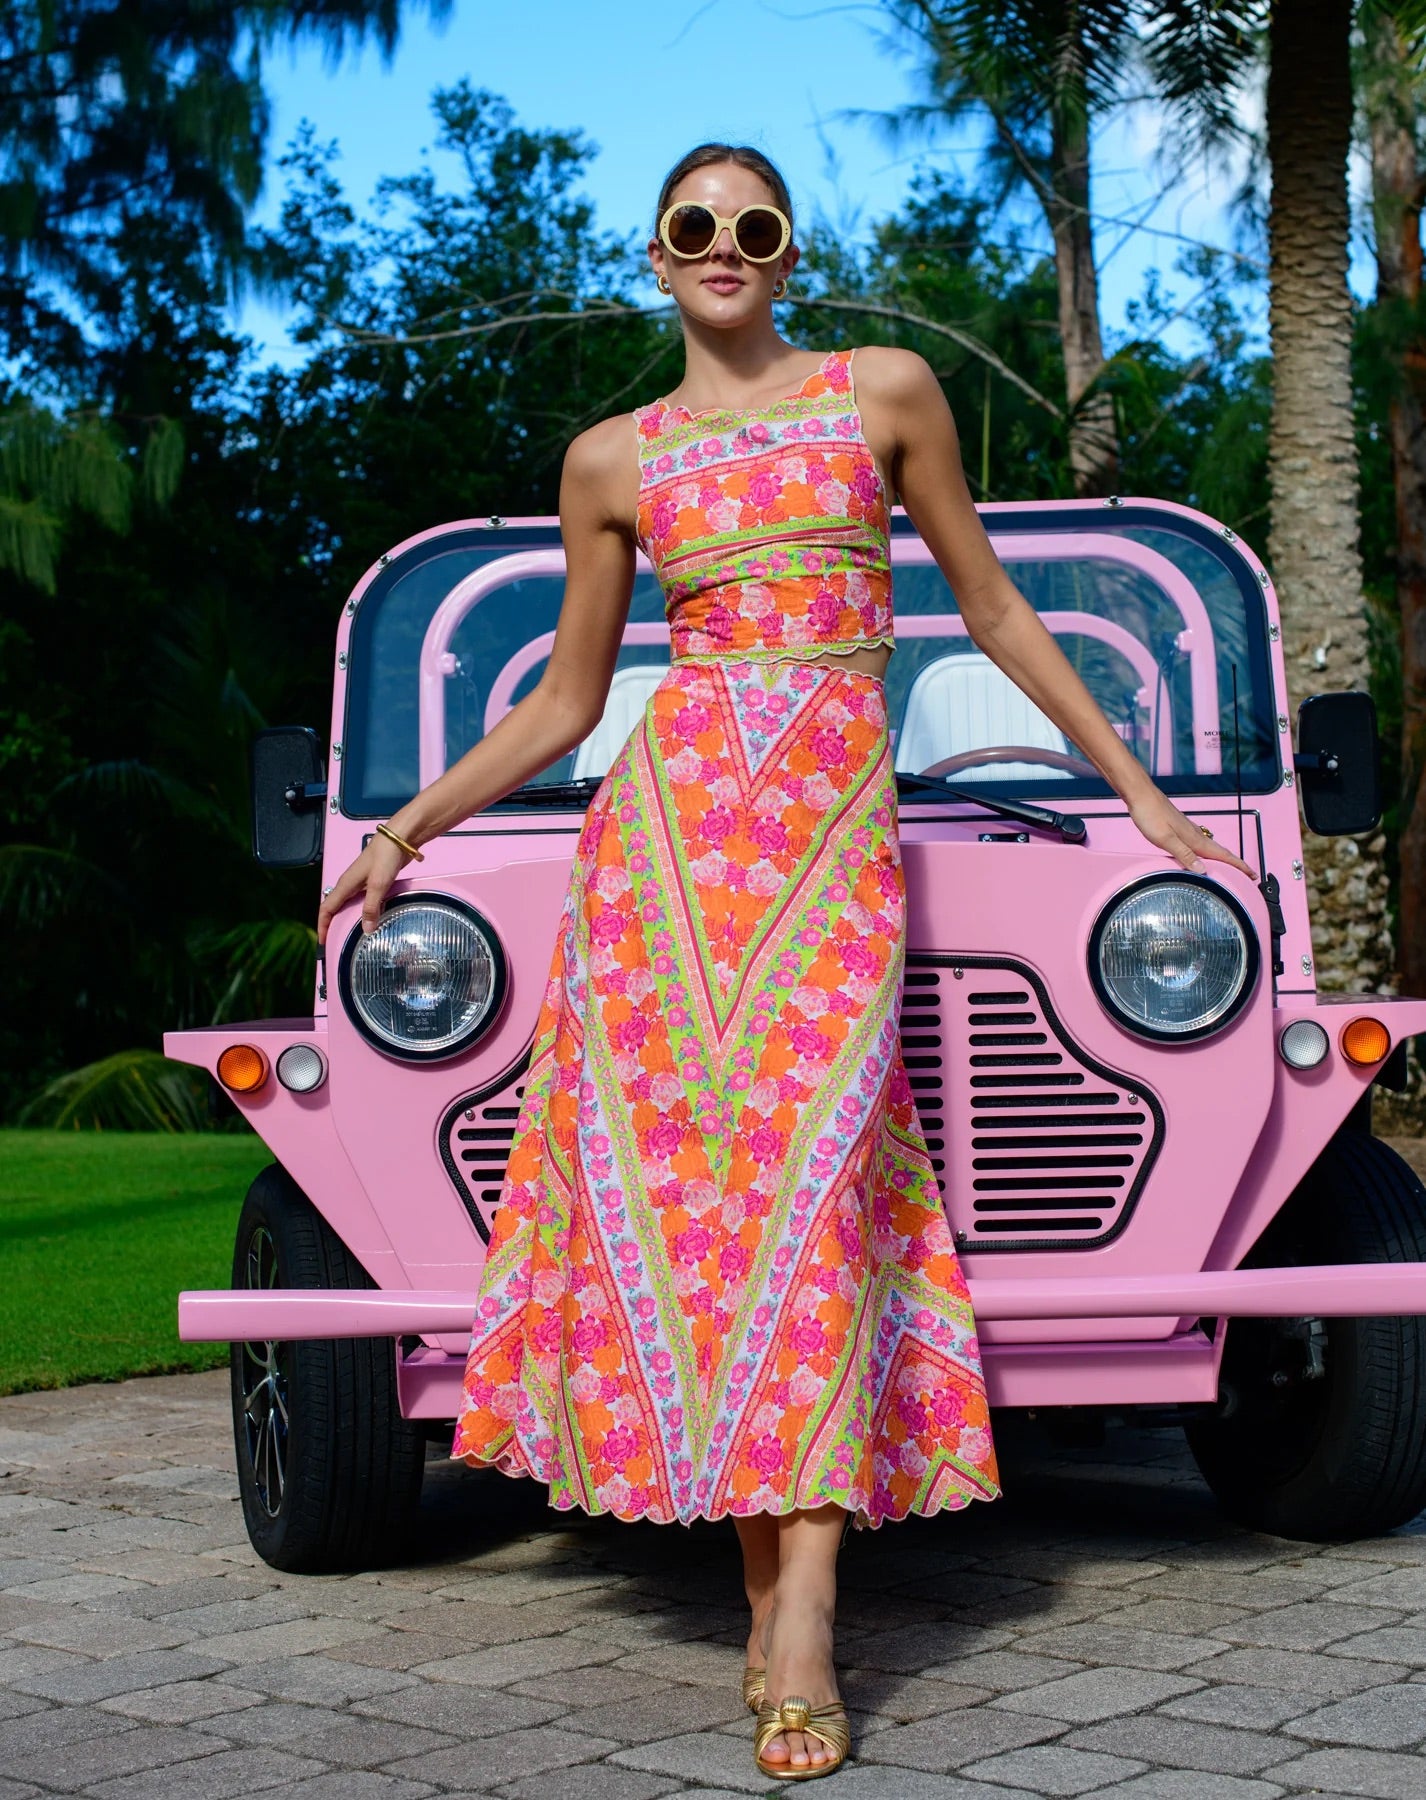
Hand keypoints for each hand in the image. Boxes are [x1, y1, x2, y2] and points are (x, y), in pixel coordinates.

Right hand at [316, 835, 411, 945]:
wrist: (399, 839)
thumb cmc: (385, 858)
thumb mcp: (378, 884)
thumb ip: (371, 907)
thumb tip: (366, 930)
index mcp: (345, 885)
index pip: (326, 909)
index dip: (322, 926)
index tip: (322, 942)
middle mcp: (349, 884)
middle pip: (334, 908)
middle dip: (331, 925)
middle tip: (335, 942)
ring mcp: (360, 883)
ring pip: (347, 904)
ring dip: (346, 919)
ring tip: (350, 936)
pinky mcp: (372, 882)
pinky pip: (361, 901)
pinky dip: (361, 912)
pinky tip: (370, 919)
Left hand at [1127, 786, 1256, 879]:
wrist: (1140, 794)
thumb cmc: (1150, 814)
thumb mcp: (1165, 838)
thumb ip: (1184, 854)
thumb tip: (1203, 870)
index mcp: (1194, 838)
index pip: (1222, 855)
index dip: (1239, 865)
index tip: (1253, 875)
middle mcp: (1195, 834)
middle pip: (1220, 852)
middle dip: (1235, 864)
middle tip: (1248, 875)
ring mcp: (1187, 830)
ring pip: (1210, 848)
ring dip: (1222, 858)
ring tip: (1230, 868)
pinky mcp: (1179, 828)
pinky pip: (1198, 844)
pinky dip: (1206, 852)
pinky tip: (1201, 855)